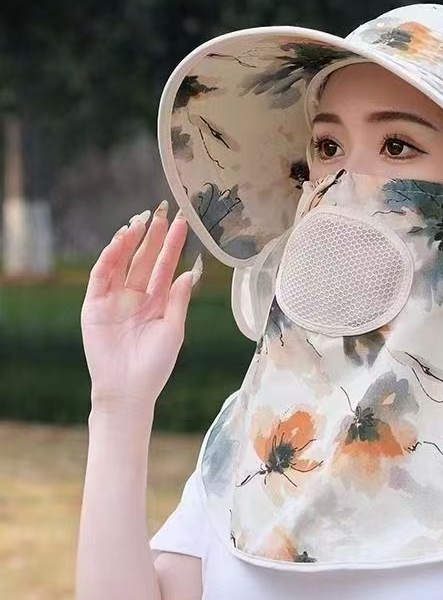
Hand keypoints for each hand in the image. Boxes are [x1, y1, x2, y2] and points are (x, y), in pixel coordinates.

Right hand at [81, 201, 201, 408]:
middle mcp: (135, 296)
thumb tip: (192, 271)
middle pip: (145, 258)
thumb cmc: (156, 364)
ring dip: (131, 240)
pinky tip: (122, 240)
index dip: (173, 245)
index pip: (165, 266)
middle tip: (163, 210)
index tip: (183, 223)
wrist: (130, 389)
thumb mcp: (173, 329)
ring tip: (142, 220)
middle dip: (154, 235)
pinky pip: (102, 275)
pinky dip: (110, 256)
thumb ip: (179, 299)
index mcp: (157, 301)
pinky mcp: (94, 304)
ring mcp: (114, 298)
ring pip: (122, 262)